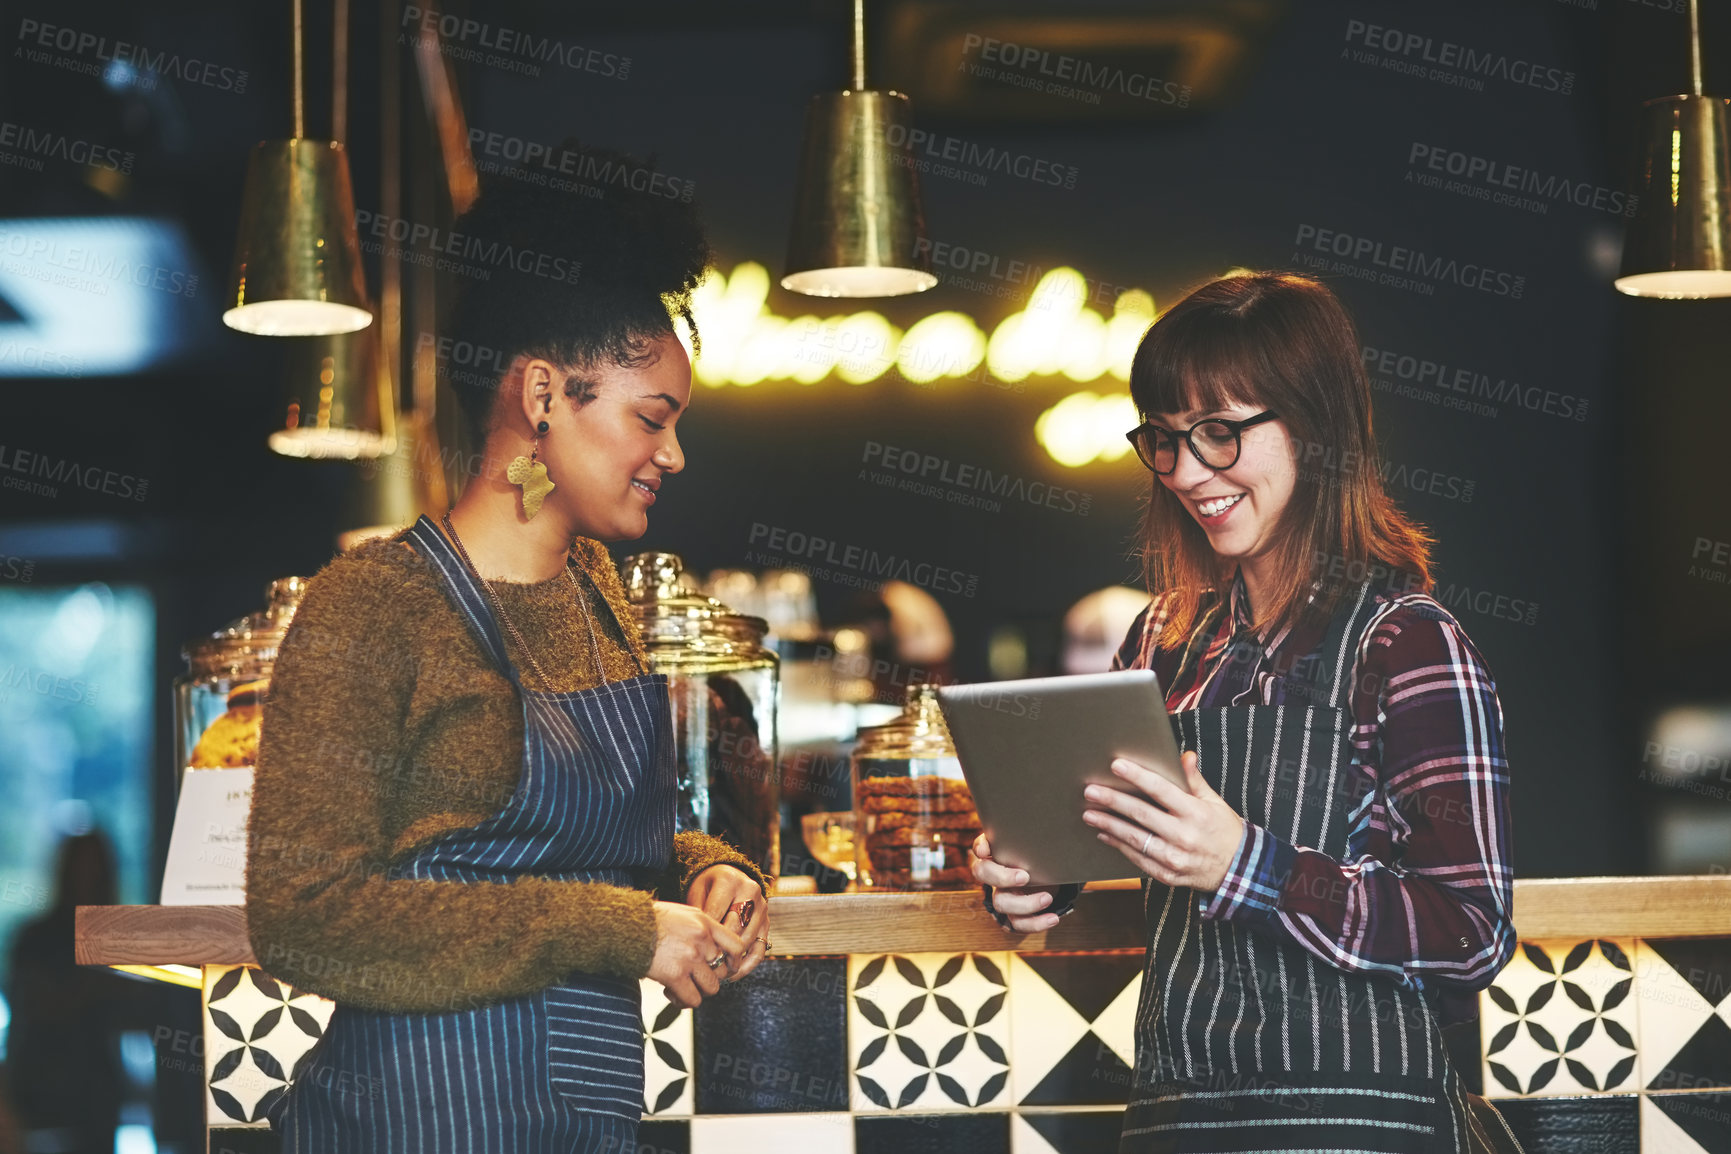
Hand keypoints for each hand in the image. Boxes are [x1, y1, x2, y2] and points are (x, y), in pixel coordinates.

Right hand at [648, 901, 747, 1008]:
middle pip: (723, 971)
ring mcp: (690, 958)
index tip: (727, 968)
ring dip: (698, 991)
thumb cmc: (651, 920)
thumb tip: (713, 947)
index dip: (734, 962)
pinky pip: (693, 999)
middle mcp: (702, 940)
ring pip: (711, 988)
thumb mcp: (683, 914)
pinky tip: (671, 992)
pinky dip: (683, 1001)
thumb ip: (701, 928)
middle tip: (695, 978)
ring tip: (683, 986)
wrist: (626, 926)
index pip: (736, 946)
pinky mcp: (675, 975)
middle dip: (710, 978)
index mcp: (705, 923)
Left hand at [685, 865, 768, 983]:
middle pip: (733, 928)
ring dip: (730, 960)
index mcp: (729, 881)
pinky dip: (746, 966)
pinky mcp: (767, 923)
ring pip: (746, 941)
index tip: (692, 950)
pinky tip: (732, 974)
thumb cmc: (709, 887)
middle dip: (717, 949)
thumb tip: (695, 943)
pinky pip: (759, 950)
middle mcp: (750, 892)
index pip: (715, 913)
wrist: (728, 877)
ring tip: (713, 972)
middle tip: (701, 965)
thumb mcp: (697, 892)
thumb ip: (697, 914)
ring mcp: (762, 908)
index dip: (702, 934)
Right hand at [968, 833, 1066, 932]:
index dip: (980, 848)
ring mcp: (1002, 895)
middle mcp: (994, 874)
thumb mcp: (1037, 842)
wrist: (1049, 876)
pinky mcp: (1014, 915)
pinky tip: (1053, 918)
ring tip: (1047, 898)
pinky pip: (1018, 924)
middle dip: (1002, 876)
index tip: (986, 850)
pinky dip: (1036, 923)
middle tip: (1025, 876)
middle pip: (983, 875)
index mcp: (997, 853)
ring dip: (1025, 903)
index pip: (980, 846)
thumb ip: (1036, 833)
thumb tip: (1056, 815)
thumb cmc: (1040, 855)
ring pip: (1001, 903)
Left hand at [1082, 750, 1243, 891]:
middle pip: (1141, 814)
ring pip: (1134, 838)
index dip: (1138, 776)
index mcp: (1196, 813)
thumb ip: (1194, 780)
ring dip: (1108, 824)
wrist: (1237, 871)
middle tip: (1091, 791)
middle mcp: (1183, 836)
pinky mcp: (1166, 874)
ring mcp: (1173, 858)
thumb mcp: (1214, 803)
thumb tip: (1184, 755)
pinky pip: (1137, 858)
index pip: (1161, 790)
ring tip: (1089, 813)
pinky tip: (1104, 833)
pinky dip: (1118, 845)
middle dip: (1113, 801)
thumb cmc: (1224, 831)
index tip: (1117, 765)